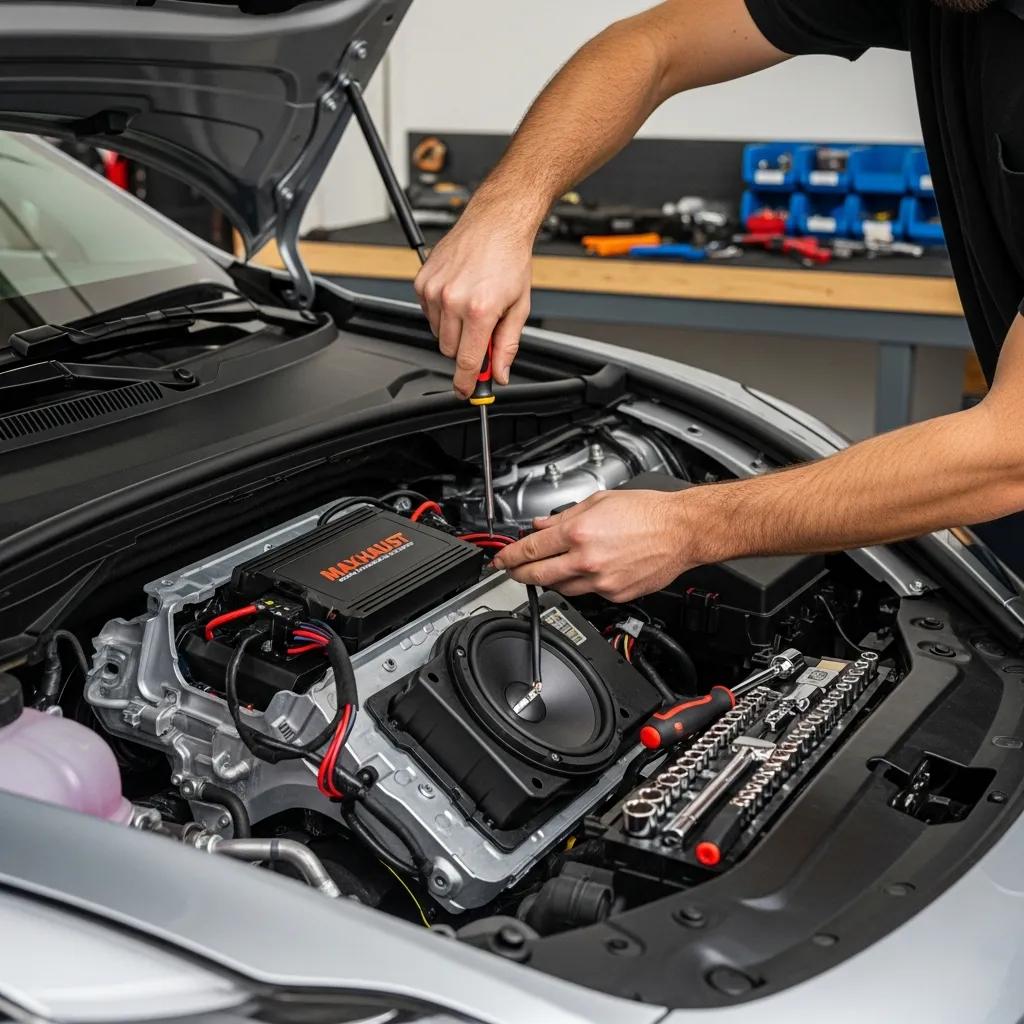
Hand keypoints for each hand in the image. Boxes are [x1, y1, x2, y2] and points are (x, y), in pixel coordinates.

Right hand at [413, 204, 533, 397]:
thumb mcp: (519, 307)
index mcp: (480, 310)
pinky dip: (441, 311)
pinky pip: (428, 313)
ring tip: (472, 304)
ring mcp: (434, 290)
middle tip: (482, 330)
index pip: (466, 362)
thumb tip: (500, 372)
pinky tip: (458, 293)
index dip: (465, 383)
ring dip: (453, 329)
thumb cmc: (509, 259)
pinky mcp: (422, 281)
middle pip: (449, 351)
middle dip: (465, 348)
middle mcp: (453, 301)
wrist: (495, 223)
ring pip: (437, 333)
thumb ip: (507, 345)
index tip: (464, 392)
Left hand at [492, 489, 702, 601]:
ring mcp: (601, 581)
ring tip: (551, 568)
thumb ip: (564, 516)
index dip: (508, 556)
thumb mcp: (599, 501)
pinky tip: (587, 572)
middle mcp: (586, 559)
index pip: (530, 549)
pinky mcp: (615, 594)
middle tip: (512, 571)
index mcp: (578, 532)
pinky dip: (581, 584)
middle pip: (538, 575)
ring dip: (550, 579)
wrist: (681, 531)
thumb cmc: (647, 512)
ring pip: (561, 588)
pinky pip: (588, 594)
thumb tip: (541, 526)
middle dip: (519, 575)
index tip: (500, 560)